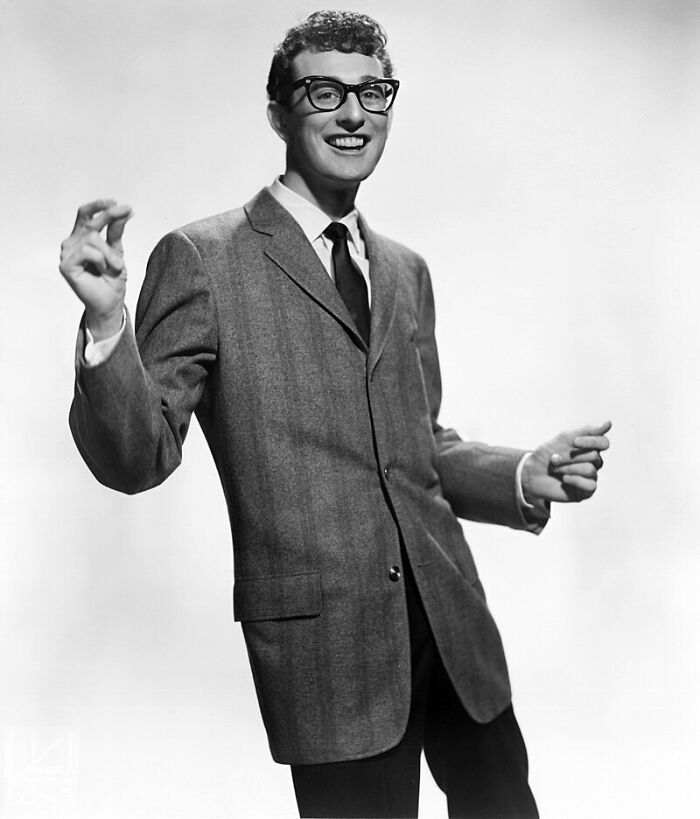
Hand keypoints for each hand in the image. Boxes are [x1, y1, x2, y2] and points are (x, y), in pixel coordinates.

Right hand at [59, 199, 132, 339]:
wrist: (110, 302)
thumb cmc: (111, 279)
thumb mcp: (117, 250)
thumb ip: (116, 231)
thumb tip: (123, 209)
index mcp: (81, 238)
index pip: (85, 214)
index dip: (98, 206)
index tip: (116, 202)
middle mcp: (71, 243)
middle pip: (91, 223)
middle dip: (109, 217)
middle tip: (126, 213)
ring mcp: (67, 254)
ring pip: (92, 238)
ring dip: (109, 253)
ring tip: (114, 267)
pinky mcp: (66, 265)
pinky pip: (87, 251)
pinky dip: (101, 260)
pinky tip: (102, 270)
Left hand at [522, 420, 611, 506]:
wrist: (531, 473)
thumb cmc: (547, 454)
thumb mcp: (564, 438)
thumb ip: (586, 431)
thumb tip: (609, 423)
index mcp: (590, 448)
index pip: (603, 443)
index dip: (592, 441)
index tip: (574, 441)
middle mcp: (593, 463)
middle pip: (594, 456)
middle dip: (570, 456)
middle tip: (554, 459)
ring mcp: (590, 477)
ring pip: (590, 470)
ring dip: (568, 468)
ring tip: (555, 469)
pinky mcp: (585, 492)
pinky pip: (590, 485)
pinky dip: (575, 480)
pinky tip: (564, 479)